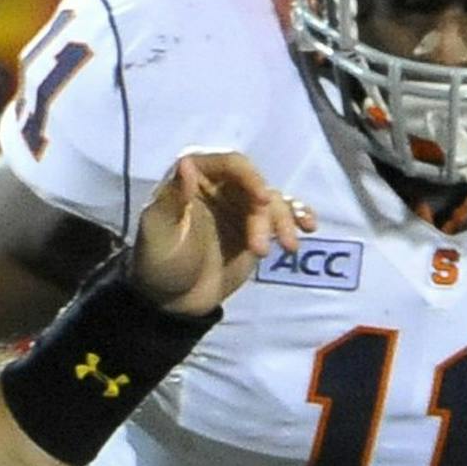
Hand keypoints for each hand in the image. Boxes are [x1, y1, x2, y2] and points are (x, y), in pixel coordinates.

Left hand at [130, 151, 313, 314]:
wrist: (173, 301)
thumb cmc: (159, 263)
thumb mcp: (158, 232)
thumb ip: (173, 199)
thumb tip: (187, 164)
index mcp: (193, 176)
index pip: (229, 164)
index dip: (250, 177)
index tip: (263, 200)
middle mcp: (221, 184)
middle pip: (257, 186)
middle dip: (266, 214)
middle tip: (260, 249)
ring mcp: (241, 206)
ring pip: (273, 201)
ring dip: (284, 221)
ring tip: (289, 248)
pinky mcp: (257, 226)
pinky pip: (283, 214)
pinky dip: (297, 217)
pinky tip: (308, 227)